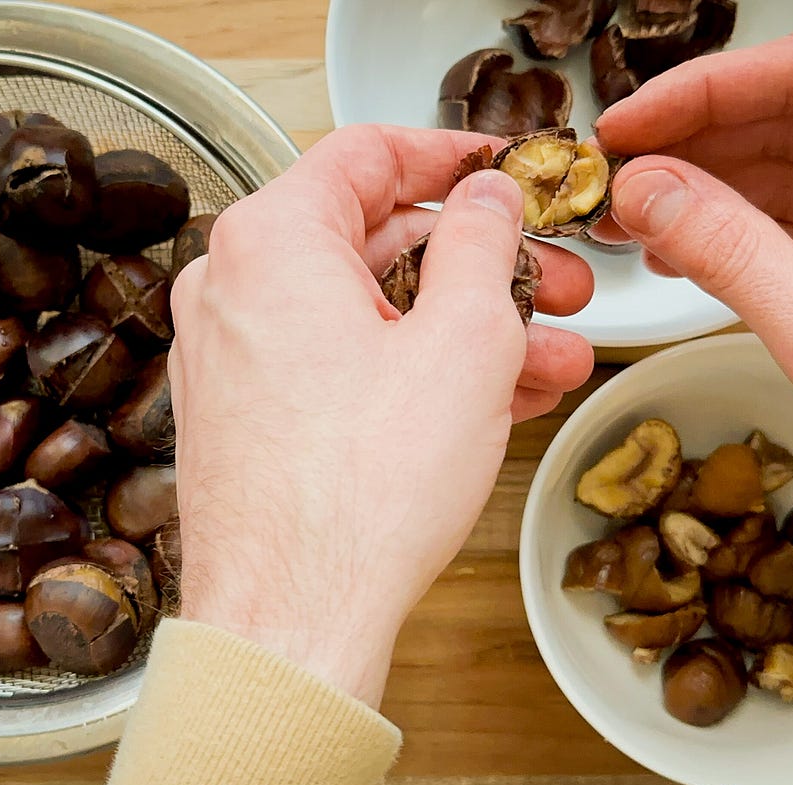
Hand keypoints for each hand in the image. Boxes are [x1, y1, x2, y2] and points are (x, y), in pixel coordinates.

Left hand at [168, 125, 595, 704]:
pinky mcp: (248, 417)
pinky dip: (413, 373)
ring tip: (551, 357)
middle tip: (558, 283)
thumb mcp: (462, 344)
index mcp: (271, 241)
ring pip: (368, 313)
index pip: (368, 153)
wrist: (291, 623)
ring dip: (464, 329)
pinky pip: (341, 368)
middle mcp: (235, 288)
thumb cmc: (358, 494)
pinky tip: (495, 400)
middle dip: (483, 265)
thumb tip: (489, 197)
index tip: (506, 170)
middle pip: (376, 240)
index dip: (453, 155)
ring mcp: (235, 356)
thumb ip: (484, 244)